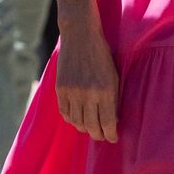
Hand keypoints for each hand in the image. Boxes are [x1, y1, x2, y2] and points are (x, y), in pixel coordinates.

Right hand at [55, 20, 118, 141]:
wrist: (80, 36)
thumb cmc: (102, 55)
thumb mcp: (114, 76)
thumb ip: (113, 98)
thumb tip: (112, 121)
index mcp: (106, 90)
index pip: (108, 122)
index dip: (110, 134)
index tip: (113, 138)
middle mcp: (88, 94)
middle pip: (91, 126)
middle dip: (98, 135)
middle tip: (101, 136)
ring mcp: (72, 92)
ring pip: (77, 122)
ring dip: (84, 128)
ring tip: (90, 128)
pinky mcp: (60, 89)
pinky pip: (64, 112)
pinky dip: (71, 119)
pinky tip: (77, 118)